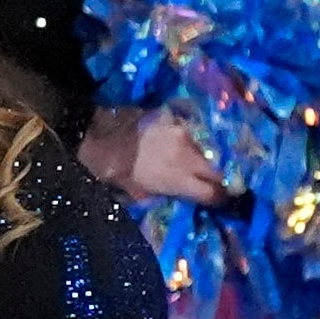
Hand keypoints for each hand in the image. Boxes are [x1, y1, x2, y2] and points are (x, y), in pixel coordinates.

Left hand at [77, 107, 226, 203]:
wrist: (93, 133)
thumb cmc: (112, 169)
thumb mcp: (137, 193)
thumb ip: (167, 195)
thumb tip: (186, 197)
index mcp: (177, 179)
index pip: (214, 194)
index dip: (222, 200)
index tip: (223, 201)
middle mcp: (187, 155)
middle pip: (222, 170)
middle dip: (226, 179)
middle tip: (225, 183)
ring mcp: (184, 133)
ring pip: (214, 148)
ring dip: (217, 158)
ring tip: (217, 163)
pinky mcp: (176, 116)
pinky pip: (198, 129)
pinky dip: (202, 139)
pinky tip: (199, 143)